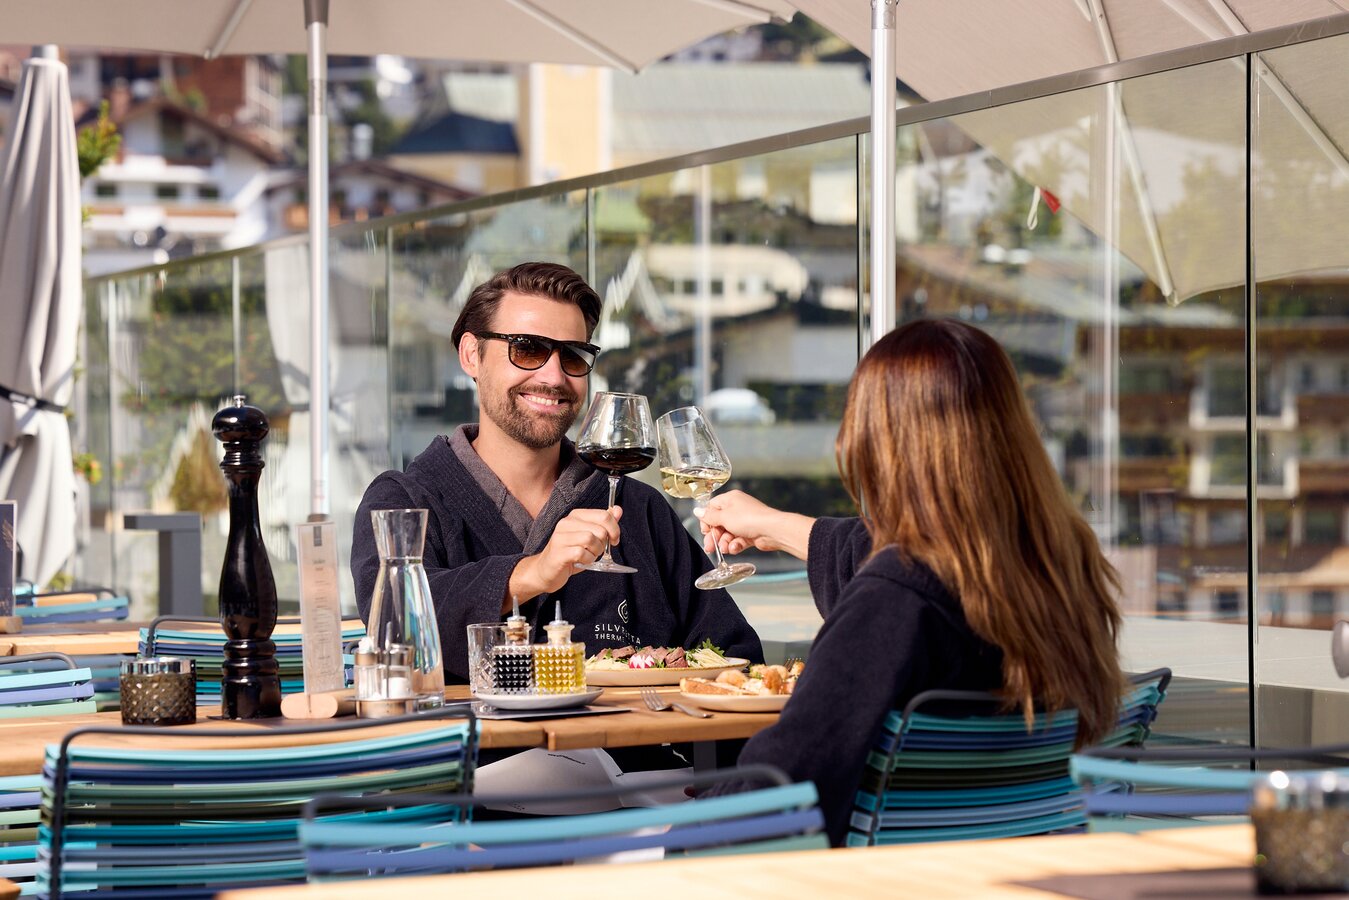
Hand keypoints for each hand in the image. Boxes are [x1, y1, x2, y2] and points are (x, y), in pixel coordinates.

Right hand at [509, 506, 622, 601]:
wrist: (546, 571)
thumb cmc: (570, 553)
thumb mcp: (589, 536)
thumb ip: (604, 523)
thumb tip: (618, 510)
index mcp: (576, 516)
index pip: (604, 515)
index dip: (614, 530)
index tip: (613, 540)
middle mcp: (566, 523)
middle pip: (600, 529)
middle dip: (603, 544)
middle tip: (596, 551)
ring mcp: (560, 537)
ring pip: (591, 539)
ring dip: (595, 552)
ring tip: (588, 556)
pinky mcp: (558, 552)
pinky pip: (581, 553)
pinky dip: (587, 560)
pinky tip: (581, 562)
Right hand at [696, 490, 811, 559]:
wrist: (772, 530)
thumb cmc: (750, 519)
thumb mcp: (724, 517)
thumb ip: (709, 517)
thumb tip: (697, 511)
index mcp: (730, 499)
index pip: (712, 508)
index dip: (707, 520)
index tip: (705, 531)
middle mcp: (737, 509)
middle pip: (719, 523)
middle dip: (714, 536)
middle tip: (710, 547)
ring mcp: (744, 522)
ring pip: (728, 534)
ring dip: (725, 543)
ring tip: (726, 548)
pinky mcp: (750, 534)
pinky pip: (738, 540)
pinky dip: (735, 545)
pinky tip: (735, 548)